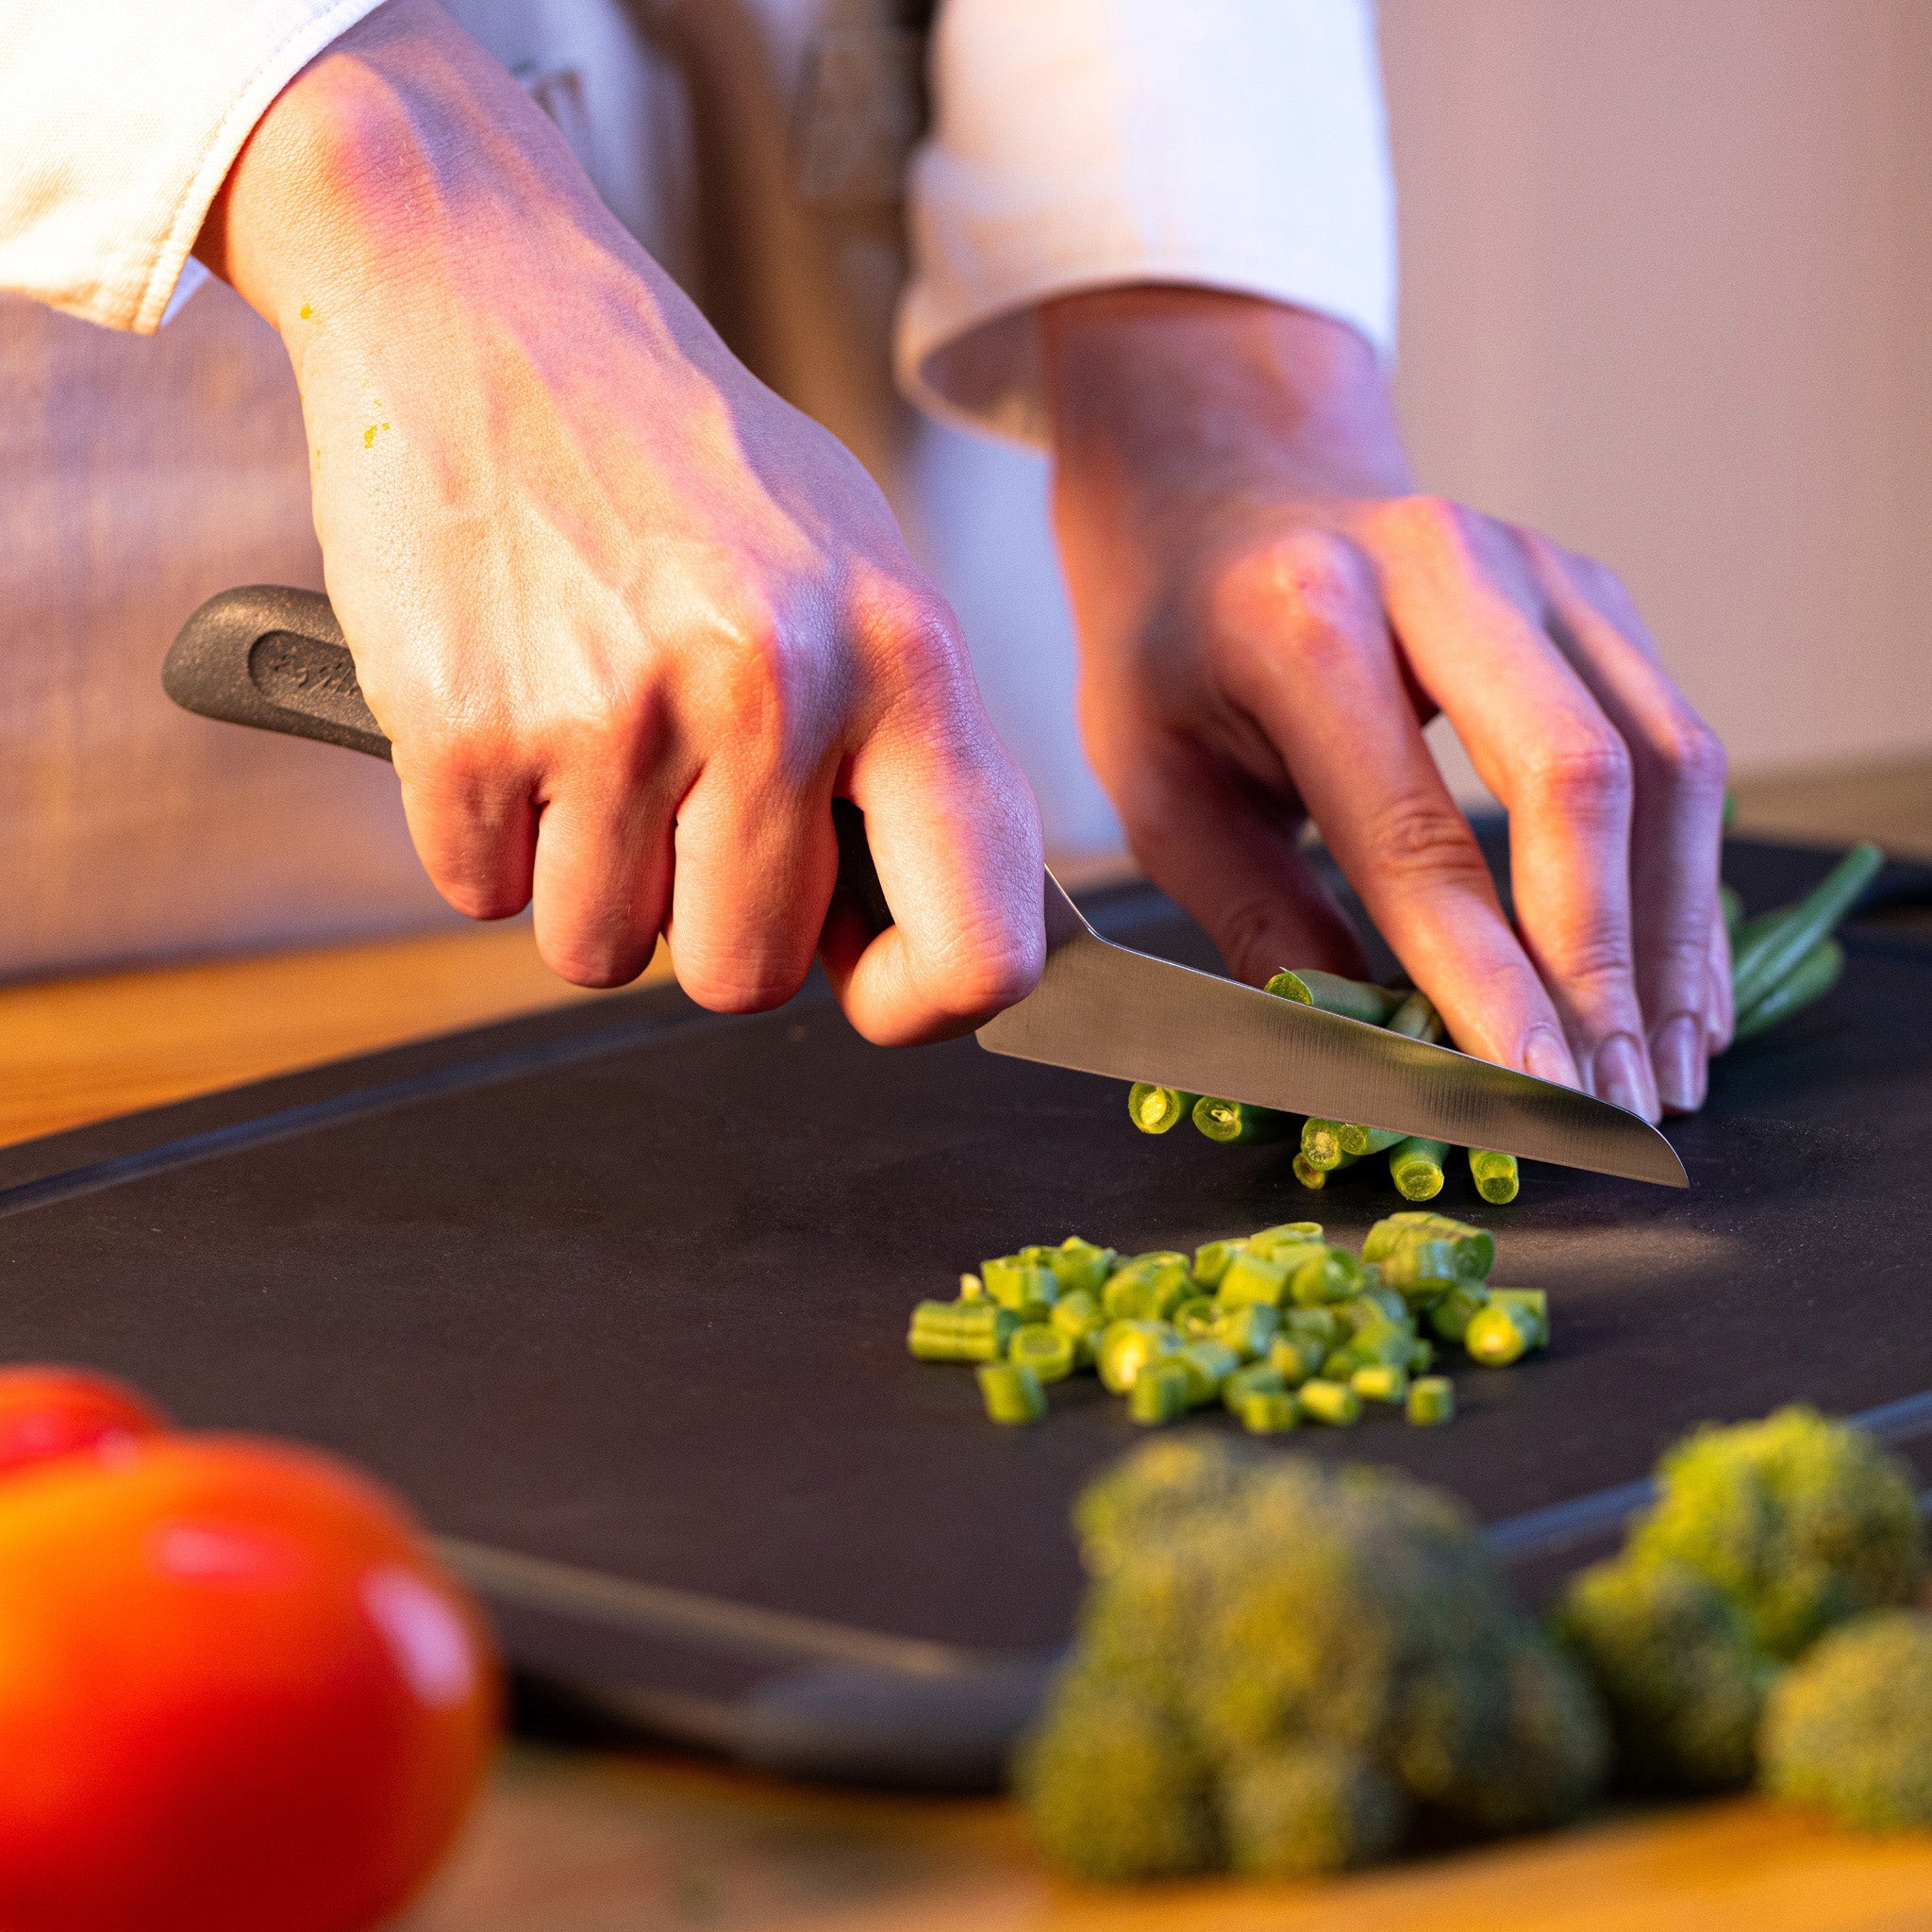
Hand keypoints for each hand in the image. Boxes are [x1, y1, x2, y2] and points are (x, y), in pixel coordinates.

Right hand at [193, 0, 1041, 1042]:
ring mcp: (616, 711)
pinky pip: (475, 895)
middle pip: (744, 980)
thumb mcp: (855, 575)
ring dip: (580, 878)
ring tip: (586, 733)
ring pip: (597, 952)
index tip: (866, 987)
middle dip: (700, 924)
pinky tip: (503, 710)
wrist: (487, 299)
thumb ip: (899, 758)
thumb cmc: (683, 458)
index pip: (979, 947)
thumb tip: (896, 942)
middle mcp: (776, 689)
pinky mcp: (465, 724)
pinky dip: (480, 834)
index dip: (919, 1005)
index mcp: (905, 660)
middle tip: (673, 806)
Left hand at [1040, 287, 1728, 1116]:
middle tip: (1615, 1108)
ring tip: (1668, 1072)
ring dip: (1674, 936)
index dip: (1484, 976)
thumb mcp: (1159, 788)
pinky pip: (1675, 742)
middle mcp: (1442, 566)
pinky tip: (1679, 982)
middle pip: (1579, 780)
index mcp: (1304, 618)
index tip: (1532, 1093)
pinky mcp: (1594, 592)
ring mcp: (1538, 567)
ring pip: (1664, 762)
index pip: (1416, 831)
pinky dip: (1686, 875)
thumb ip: (1257, 918)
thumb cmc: (1172, 653)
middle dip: (1607, 966)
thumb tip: (1372, 1057)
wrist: (1227, 490)